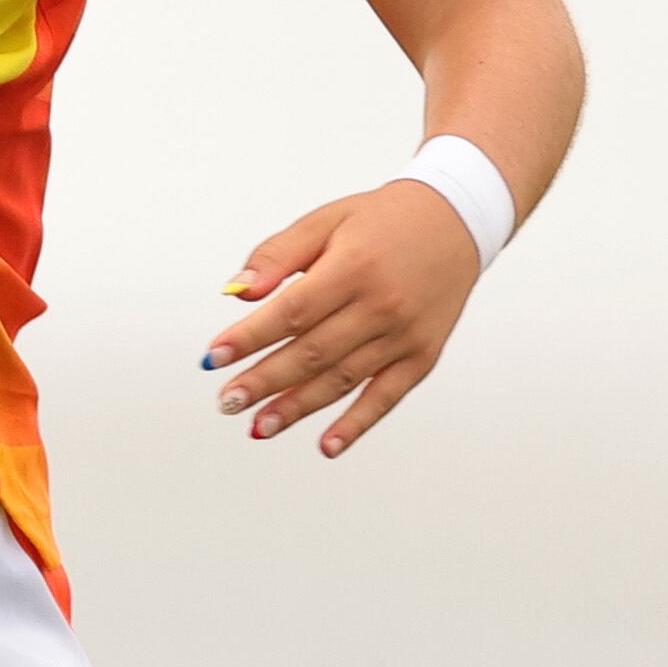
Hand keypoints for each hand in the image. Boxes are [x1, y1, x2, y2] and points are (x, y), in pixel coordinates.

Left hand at [202, 180, 480, 454]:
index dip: (250, 337)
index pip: (292, 312)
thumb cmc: (381, 220)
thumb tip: (236, 291)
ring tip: (259, 426)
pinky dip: (357, 424)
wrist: (454, 222)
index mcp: (353, 268)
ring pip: (343, 380)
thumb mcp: (324, 221)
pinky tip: (327, 446)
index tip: (213, 357)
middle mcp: (381, 306)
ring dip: (298, 408)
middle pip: (313, 352)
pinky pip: (386, 397)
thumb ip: (277, 255)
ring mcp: (404, 336)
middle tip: (227, 402)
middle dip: (265, 381)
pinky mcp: (422, 356)